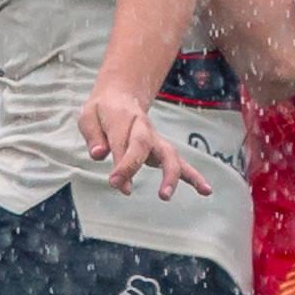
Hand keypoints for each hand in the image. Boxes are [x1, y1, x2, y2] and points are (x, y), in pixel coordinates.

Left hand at [79, 81, 210, 199]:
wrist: (122, 97)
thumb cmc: (103, 111)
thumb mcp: (88, 117)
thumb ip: (93, 136)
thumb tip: (99, 155)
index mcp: (122, 118)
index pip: (121, 142)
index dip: (118, 163)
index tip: (114, 183)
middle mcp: (142, 128)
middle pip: (143, 146)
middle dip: (134, 167)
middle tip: (126, 191)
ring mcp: (156, 140)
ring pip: (169, 155)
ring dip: (170, 176)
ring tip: (166, 196)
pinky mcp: (163, 151)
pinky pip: (181, 164)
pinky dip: (194, 177)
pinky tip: (206, 191)